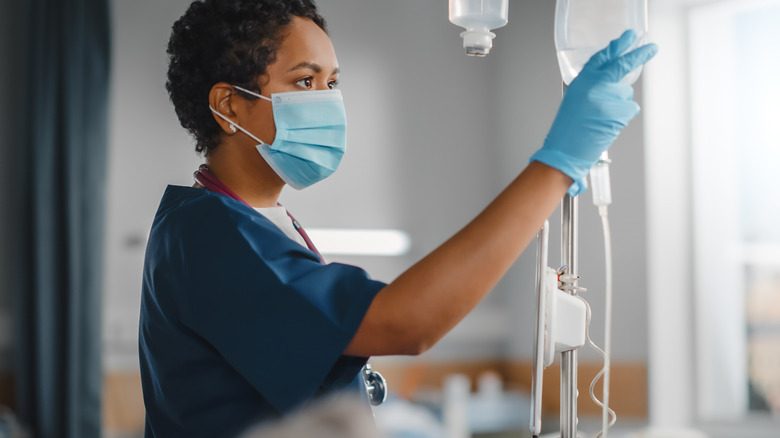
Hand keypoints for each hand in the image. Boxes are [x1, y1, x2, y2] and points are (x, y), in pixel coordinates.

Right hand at [530, 29, 657, 195]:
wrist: (565, 150)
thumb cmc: (567, 128)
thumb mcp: (574, 99)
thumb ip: (590, 85)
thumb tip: (610, 78)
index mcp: (581, 81)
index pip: (602, 57)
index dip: (618, 45)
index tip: (629, 37)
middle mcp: (594, 86)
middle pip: (622, 68)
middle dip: (639, 56)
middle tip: (652, 48)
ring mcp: (607, 99)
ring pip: (626, 93)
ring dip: (621, 103)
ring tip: (603, 117)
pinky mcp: (618, 113)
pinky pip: (630, 108)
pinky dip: (623, 116)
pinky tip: (608, 124)